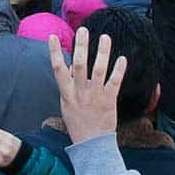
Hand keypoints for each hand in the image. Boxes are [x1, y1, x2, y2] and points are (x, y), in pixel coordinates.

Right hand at [50, 28, 127, 144]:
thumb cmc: (78, 123)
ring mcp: (96, 95)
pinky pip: (115, 82)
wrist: (91, 144)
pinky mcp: (109, 100)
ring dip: (102, 52)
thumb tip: (70, 67)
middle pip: (80, 64)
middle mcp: (80, 92)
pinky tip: (122, 58)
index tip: (52, 37)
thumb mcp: (66, 105)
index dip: (55, 52)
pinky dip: (119, 70)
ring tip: (105, 37)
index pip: (58, 69)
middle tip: (83, 30)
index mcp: (67, 93)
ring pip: (99, 70)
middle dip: (81, 46)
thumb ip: (68, 86)